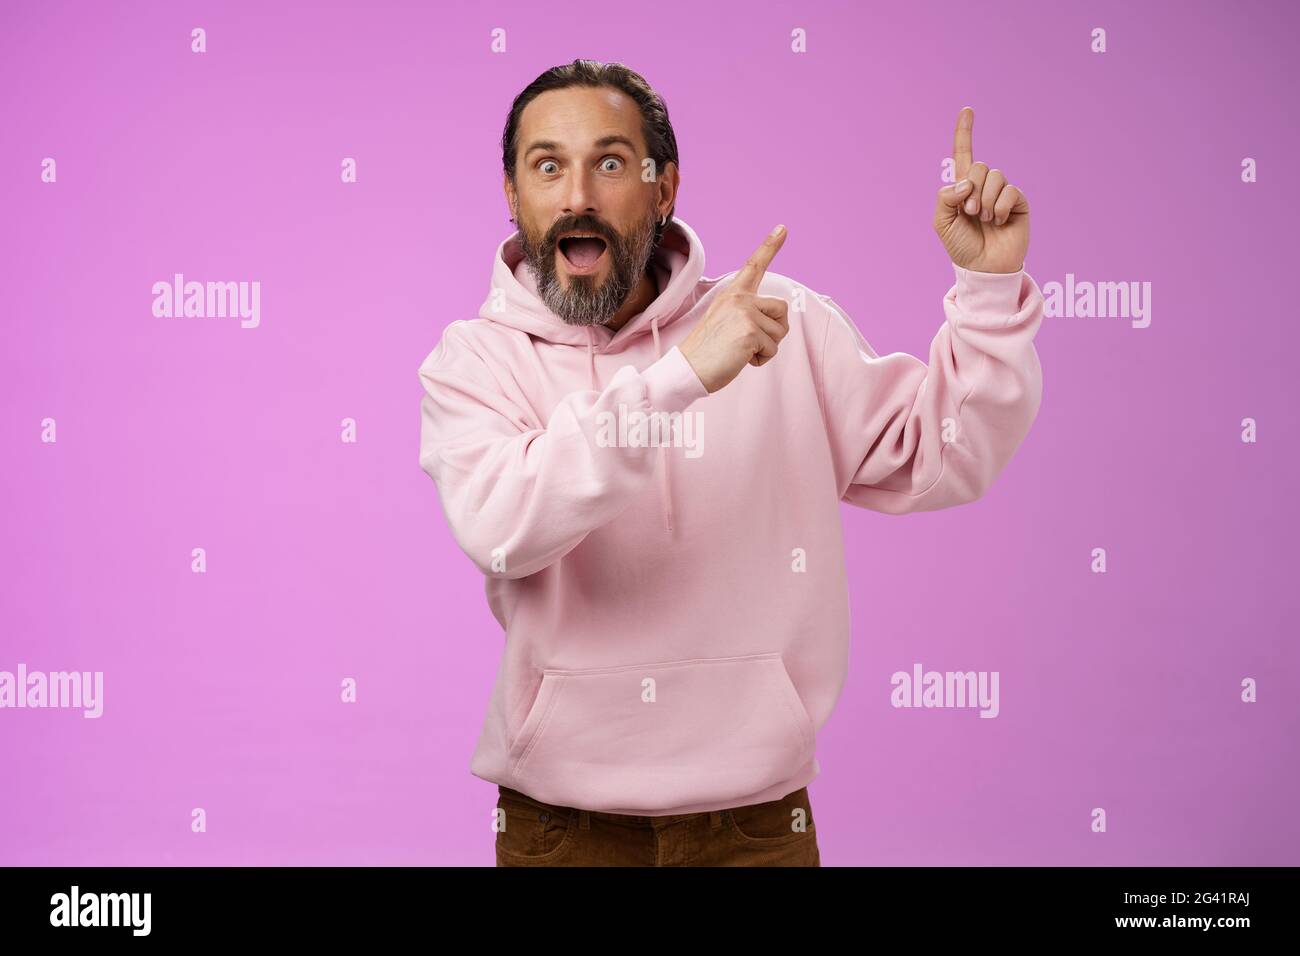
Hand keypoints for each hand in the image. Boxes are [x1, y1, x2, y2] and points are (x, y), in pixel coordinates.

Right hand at [678, 226, 790, 392]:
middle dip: (774, 331)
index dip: (770, 246)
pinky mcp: (750, 331)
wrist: (688, 369)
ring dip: (766, 347)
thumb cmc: (708, 352)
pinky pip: (773, 349)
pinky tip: (740, 359)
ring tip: (741, 351)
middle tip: (748, 342)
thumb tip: (777, 320)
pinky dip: (761, 360)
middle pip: (782, 310)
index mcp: (732, 294)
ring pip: (780, 332)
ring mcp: (745, 313)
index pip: (754, 266)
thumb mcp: (726, 322)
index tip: (783, 228)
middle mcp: (739, 298)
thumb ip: (747, 313)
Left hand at [933, 107, 1029, 273]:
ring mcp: (1002, 193)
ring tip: (985, 220)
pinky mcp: (1018, 202)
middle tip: (970, 214)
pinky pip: (1009, 190)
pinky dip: (1000, 207)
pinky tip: (999, 221)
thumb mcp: (942, 223)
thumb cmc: (962, 247)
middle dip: (971, 190)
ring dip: (985, 200)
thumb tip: (966, 182)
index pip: (964, 154)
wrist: (983, 268)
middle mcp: (983, 186)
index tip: (967, 110)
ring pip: (995, 176)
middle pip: (979, 166)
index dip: (965, 132)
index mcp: (963, 188)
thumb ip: (945, 197)